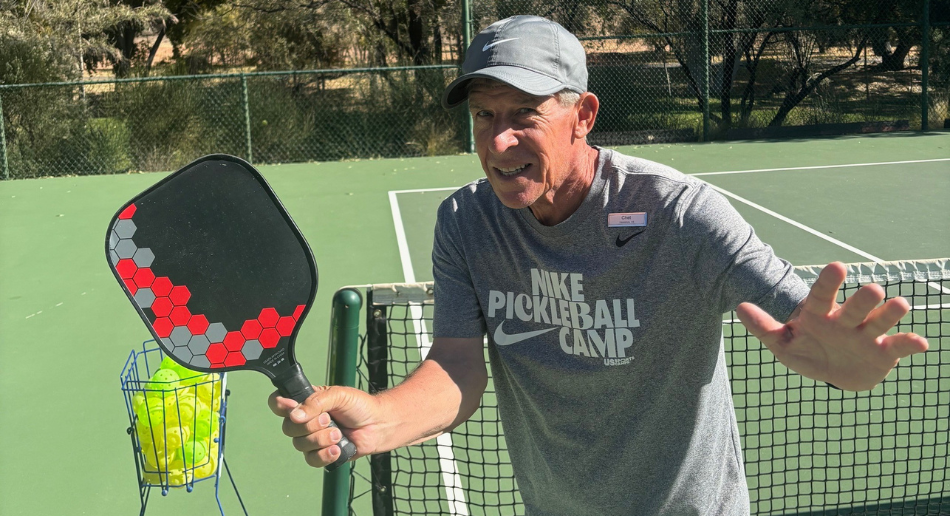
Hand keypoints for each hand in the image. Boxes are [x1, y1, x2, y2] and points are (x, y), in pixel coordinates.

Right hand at [268, 385, 381, 467]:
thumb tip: (295, 415)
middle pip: (288, 428)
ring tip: (338, 433)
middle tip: (328, 419)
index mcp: (306, 402)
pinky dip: (324, 455)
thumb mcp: (338, 395)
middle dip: (309, 425)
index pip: (279, 403)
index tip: (292, 406)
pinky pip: (312, 459)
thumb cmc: (359, 406)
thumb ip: (316, 402)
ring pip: (300, 445)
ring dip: (321, 439)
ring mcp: (312, 438)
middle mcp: (305, 421)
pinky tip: (337, 448)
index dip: (280, 405)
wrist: (378, 425)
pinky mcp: (322, 453)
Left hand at [735, 261, 928, 390]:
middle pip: (856, 306)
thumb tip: (739, 307)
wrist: (831, 375)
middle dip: (863, 299)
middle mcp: (847, 320)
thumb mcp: (782, 344)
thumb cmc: (806, 352)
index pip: (822, 295)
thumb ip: (764, 327)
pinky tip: (921, 343)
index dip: (828, 282)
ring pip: (881, 320)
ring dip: (890, 313)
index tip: (837, 266)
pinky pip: (899, 346)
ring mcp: (867, 334)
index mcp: (820, 315)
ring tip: (900, 305)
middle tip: (872, 290)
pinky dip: (910, 343)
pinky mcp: (884, 352)